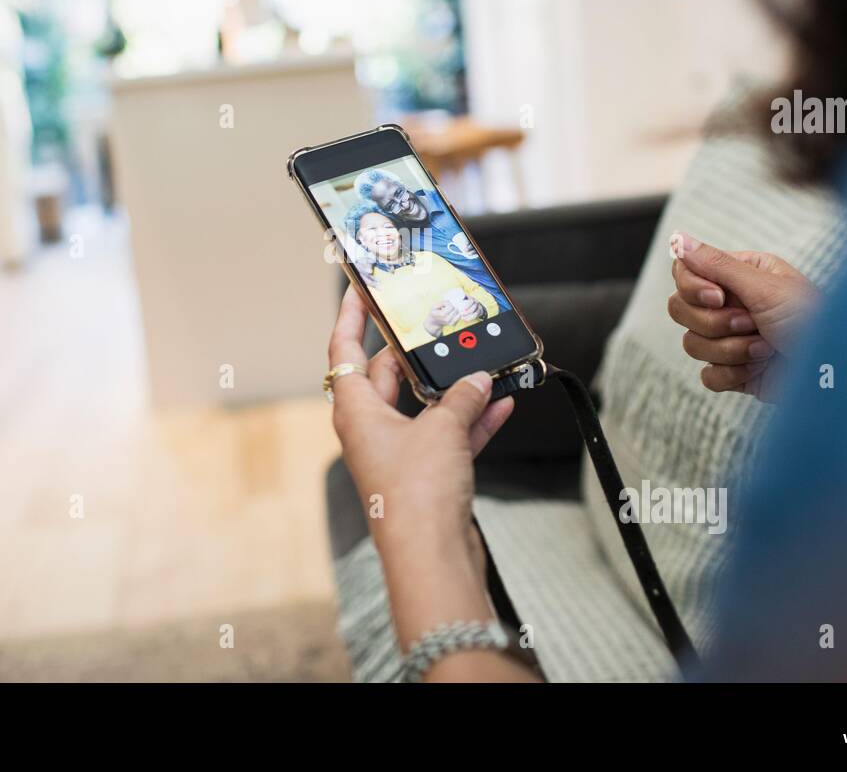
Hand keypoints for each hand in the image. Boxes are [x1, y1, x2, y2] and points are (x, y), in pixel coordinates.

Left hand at [329, 287, 513, 555]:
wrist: (431, 556)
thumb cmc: (416, 494)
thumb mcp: (442, 429)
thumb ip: (461, 397)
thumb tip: (477, 379)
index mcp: (356, 411)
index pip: (345, 351)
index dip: (351, 317)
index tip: (359, 289)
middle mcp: (372, 430)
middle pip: (387, 375)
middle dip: (414, 351)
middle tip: (433, 320)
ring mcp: (399, 454)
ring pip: (424, 407)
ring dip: (453, 388)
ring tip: (481, 361)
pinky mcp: (427, 477)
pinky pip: (449, 437)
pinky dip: (472, 421)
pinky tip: (501, 403)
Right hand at [667, 230, 818, 400]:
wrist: (838, 373)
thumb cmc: (815, 323)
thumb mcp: (766, 288)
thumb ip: (718, 265)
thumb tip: (679, 239)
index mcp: (742, 274)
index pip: (686, 273)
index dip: (694, 288)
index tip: (719, 297)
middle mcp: (734, 303)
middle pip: (682, 309)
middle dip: (716, 323)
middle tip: (752, 323)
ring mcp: (732, 339)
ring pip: (692, 343)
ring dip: (731, 350)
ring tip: (766, 348)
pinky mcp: (735, 370)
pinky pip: (707, 374)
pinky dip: (732, 374)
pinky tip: (759, 370)